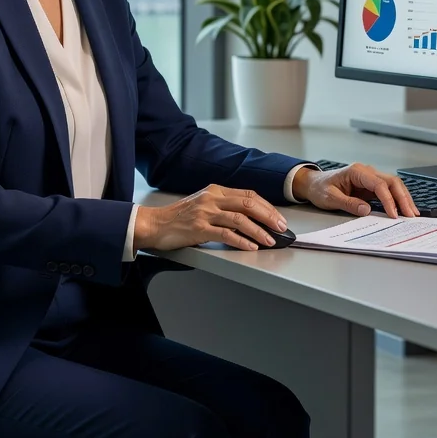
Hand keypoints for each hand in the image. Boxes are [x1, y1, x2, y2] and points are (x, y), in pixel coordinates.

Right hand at [134, 185, 287, 252]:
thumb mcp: (203, 204)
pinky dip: (241, 241)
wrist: (155, 224)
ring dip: (259, 230)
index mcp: (215, 191)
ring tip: (270, 240)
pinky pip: (226, 234)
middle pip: (248, 203)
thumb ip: (223, 206)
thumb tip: (249, 218)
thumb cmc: (179, 217)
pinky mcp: (199, 228)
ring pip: (240, 219)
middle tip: (281, 228)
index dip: (266, 206)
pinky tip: (251, 247)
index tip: (278, 217)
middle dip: (268, 216)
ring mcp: (205, 213)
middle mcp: (211, 198)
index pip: (248, 194)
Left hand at [293, 163, 418, 218]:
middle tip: (411, 215)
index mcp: (356, 171)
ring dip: (403, 198)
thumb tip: (366, 210)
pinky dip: (397, 200)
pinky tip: (404, 210)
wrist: (313, 184)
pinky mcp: (371, 186)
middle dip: (403, 198)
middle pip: (391, 182)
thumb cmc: (320, 188)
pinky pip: (388, 191)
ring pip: (393, 185)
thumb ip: (348, 203)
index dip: (388, 199)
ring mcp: (370, 178)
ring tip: (412, 213)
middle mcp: (366, 172)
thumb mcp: (330, 198)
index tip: (394, 214)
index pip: (379, 184)